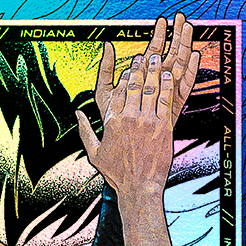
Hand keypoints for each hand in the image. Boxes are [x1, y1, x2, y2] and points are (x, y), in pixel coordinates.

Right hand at [76, 14, 202, 195]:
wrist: (139, 188)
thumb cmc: (117, 174)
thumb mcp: (95, 153)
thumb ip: (85, 131)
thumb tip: (77, 114)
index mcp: (111, 122)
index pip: (117, 90)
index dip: (123, 75)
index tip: (128, 67)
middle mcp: (128, 118)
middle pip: (133, 84)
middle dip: (139, 68)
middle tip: (144, 57)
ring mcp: (146, 121)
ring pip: (149, 88)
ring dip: (153, 71)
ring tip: (157, 59)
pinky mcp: (162, 126)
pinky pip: (164, 99)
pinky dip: (166, 85)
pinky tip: (168, 75)